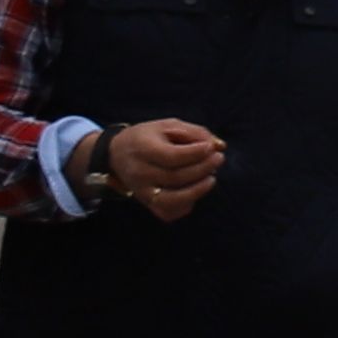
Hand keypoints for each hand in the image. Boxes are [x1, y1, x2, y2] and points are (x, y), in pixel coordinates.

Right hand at [100, 118, 225, 218]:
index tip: (211, 147)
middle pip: (175, 177)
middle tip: (218, 158)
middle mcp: (139, 173)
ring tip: (211, 178)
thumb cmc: (148, 137)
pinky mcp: (147, 204)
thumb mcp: (168, 125)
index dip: (196, 153)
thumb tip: (219, 145)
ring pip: (172, 200)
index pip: (172, 156)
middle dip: (202, 169)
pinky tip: (195, 189)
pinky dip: (186, 204)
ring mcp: (142, 192)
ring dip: (197, 190)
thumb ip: (195, 133)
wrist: (118, 154)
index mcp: (143, 149)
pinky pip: (168, 212)